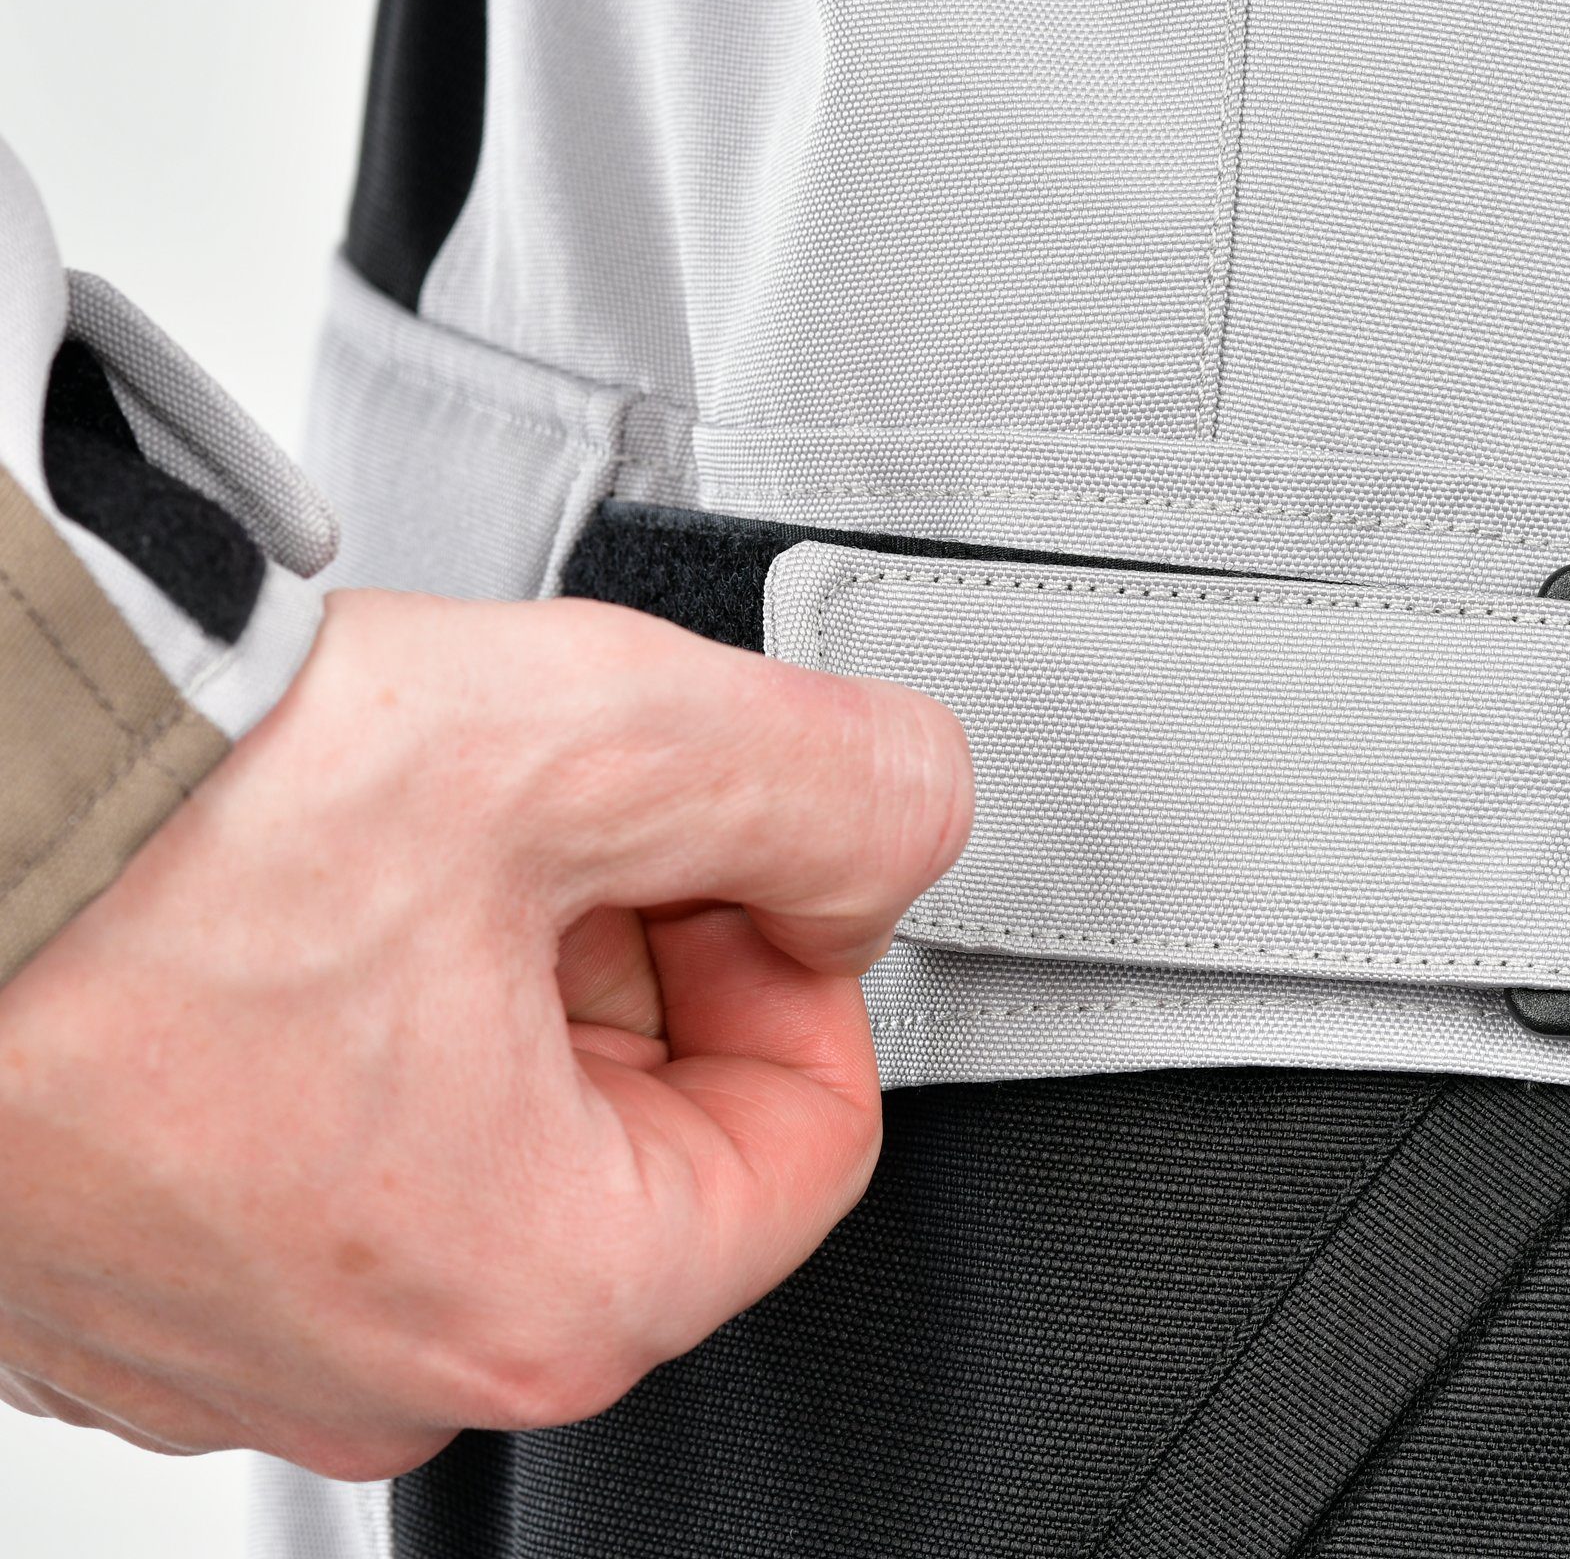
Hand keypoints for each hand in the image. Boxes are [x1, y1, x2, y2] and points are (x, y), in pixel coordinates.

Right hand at [0, 587, 970, 1477]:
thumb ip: (837, 783)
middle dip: (646, 943)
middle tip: (564, 811)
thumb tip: (903, 822)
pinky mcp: (137, 1259)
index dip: (794, 951)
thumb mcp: (603, 735)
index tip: (730, 851)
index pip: (812, 1135)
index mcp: (537, 1294)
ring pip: (498, 1123)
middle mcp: (380, 1363)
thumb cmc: (165, 822)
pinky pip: (346, 1136)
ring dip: (510, 957)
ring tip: (423, 832)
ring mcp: (237, 1326)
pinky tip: (316, 893)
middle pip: (651, 1129)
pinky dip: (376, 1005)